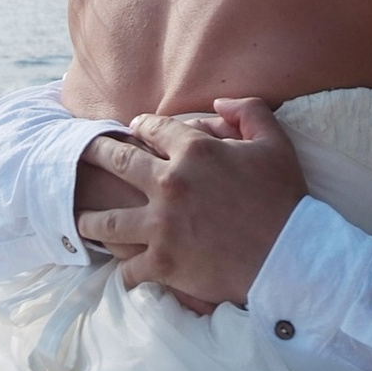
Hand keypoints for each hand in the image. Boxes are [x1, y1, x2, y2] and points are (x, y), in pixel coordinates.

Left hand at [77, 99, 306, 312]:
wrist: (291, 258)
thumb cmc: (285, 200)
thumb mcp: (275, 143)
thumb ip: (249, 111)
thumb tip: (219, 101)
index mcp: (195, 151)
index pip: (151, 129)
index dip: (139, 127)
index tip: (131, 131)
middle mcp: (170, 183)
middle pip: (116, 162)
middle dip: (96, 155)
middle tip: (82, 155)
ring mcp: (162, 225)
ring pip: (107, 221)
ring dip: (90, 219)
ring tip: (79, 219)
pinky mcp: (163, 263)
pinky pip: (129, 268)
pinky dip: (125, 270)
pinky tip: (120, 268)